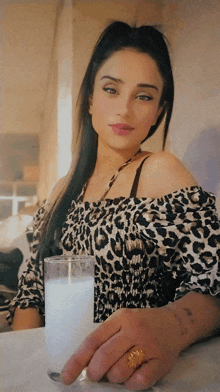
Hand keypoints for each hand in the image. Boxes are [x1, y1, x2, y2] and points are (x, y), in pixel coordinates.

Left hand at [61, 306, 183, 389]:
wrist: (174, 322)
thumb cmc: (142, 324)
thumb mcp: (122, 322)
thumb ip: (105, 339)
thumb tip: (84, 365)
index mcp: (120, 318)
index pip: (93, 341)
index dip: (77, 361)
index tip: (67, 377)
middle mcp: (134, 329)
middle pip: (104, 357)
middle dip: (95, 372)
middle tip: (95, 376)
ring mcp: (149, 345)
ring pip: (120, 371)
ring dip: (115, 378)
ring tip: (120, 371)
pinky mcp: (162, 360)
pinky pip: (139, 381)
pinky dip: (131, 384)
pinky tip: (133, 376)